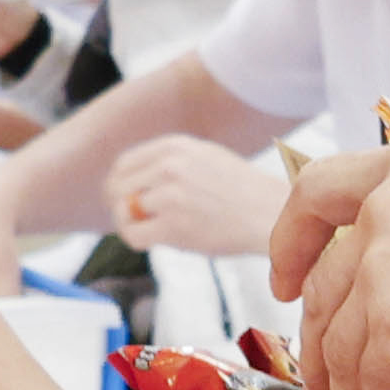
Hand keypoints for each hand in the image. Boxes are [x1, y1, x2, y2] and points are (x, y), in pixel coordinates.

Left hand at [107, 135, 286, 254]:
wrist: (272, 215)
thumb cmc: (243, 192)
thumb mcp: (207, 157)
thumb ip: (171, 161)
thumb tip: (132, 177)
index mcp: (176, 147)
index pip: (124, 163)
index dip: (118, 184)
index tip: (122, 199)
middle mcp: (170, 166)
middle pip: (117, 187)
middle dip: (120, 205)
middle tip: (133, 220)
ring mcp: (170, 196)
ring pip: (124, 212)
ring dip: (131, 225)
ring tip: (150, 231)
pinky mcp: (173, 226)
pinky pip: (133, 235)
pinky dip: (137, 241)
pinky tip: (152, 242)